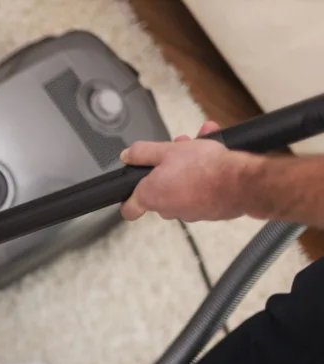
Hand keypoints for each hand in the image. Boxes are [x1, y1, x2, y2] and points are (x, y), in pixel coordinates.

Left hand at [120, 121, 261, 221]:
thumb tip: (127, 155)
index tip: (133, 188)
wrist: (241, 183)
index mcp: (151, 196)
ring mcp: (189, 212)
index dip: (129, 198)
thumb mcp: (168, 150)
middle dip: (169, 167)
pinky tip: (218, 156)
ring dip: (189, 166)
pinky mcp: (209, 211)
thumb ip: (143, 153)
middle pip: (161, 188)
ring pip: (183, 186)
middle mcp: (168, 209)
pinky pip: (202, 191)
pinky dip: (207, 176)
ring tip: (204, 144)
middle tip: (180, 148)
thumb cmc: (204, 168)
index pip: (130, 209)